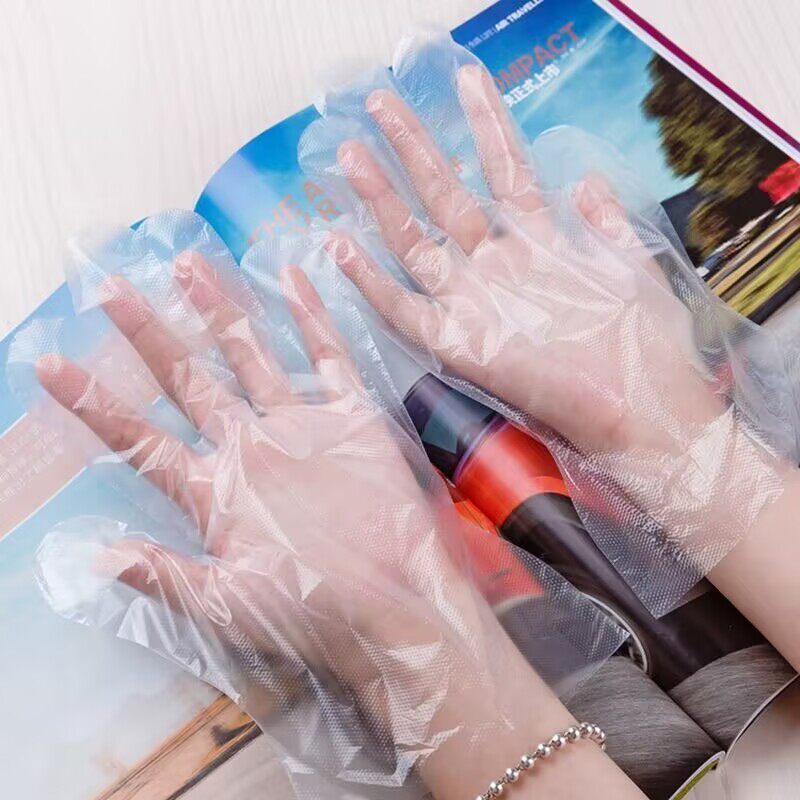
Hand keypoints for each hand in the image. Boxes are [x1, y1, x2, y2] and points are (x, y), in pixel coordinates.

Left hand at [30, 244, 630, 798]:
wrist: (397, 605)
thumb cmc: (313, 613)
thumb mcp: (228, 605)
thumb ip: (164, 576)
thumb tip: (91, 558)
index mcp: (216, 489)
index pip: (141, 438)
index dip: (94, 403)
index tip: (47, 365)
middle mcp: (250, 449)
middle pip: (189, 380)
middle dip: (149, 335)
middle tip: (110, 289)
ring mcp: (299, 429)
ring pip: (251, 355)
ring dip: (220, 312)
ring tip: (189, 266)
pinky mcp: (350, 419)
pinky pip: (328, 358)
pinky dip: (312, 319)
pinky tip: (291, 278)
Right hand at [327, 67, 722, 455]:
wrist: (643, 413)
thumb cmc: (646, 345)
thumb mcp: (631, 265)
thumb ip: (604, 220)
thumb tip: (586, 179)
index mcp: (538, 245)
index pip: (504, 171)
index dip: (487, 125)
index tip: (468, 79)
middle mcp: (498, 267)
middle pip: (447, 194)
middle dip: (414, 145)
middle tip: (379, 100)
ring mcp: (476, 302)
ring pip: (418, 239)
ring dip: (384, 195)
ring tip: (352, 150)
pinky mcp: (460, 345)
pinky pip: (405, 310)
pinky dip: (371, 281)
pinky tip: (338, 244)